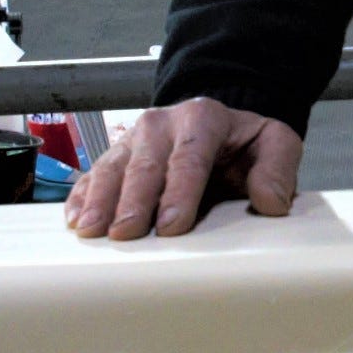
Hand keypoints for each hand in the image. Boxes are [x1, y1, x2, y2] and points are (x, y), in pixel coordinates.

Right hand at [64, 96, 307, 239]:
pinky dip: (83, 195)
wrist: (218, 124)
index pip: (190, 157)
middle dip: (133, 201)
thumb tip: (271, 201)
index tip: (171, 225)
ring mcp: (134, 138)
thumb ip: (278, 169)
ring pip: (113, 168)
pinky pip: (95, 174)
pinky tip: (74, 218)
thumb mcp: (275, 144)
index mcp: (203, 119)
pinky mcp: (116, 154)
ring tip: (90, 230)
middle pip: (144, 165)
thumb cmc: (245, 143)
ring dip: (100, 200)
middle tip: (125, 233)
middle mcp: (162, 124)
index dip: (179, 192)